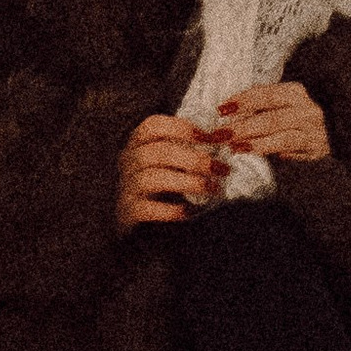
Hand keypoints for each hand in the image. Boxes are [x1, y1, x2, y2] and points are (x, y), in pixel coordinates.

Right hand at [116, 113, 220, 229]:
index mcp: (139, 143)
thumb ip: (190, 148)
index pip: (153, 125)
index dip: (182, 128)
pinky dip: (168, 210)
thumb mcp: (171, 161)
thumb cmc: (162, 184)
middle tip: (220, 168)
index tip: (210, 138)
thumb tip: (224, 136)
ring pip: (151, 179)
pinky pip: (146, 209)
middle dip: (193, 159)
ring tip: (211, 188)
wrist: (140, 224)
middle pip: (157, 152)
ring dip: (186, 182)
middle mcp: (129, 161)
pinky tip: (187, 212)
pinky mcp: (128, 212)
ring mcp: (126, 187)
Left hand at [210, 81, 330, 169]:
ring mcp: (312, 130)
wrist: (337, 125)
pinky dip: (269, 151)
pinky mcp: (314, 148)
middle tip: (220, 134)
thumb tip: (229, 113)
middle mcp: (306, 109)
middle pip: (270, 118)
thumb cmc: (299, 112)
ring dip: (254, 143)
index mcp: (295, 92)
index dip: (242, 101)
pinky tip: (252, 153)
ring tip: (233, 147)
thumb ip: (261, 105)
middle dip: (242, 127)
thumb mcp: (283, 101)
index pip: (265, 94)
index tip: (221, 109)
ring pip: (280, 137)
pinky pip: (289, 150)